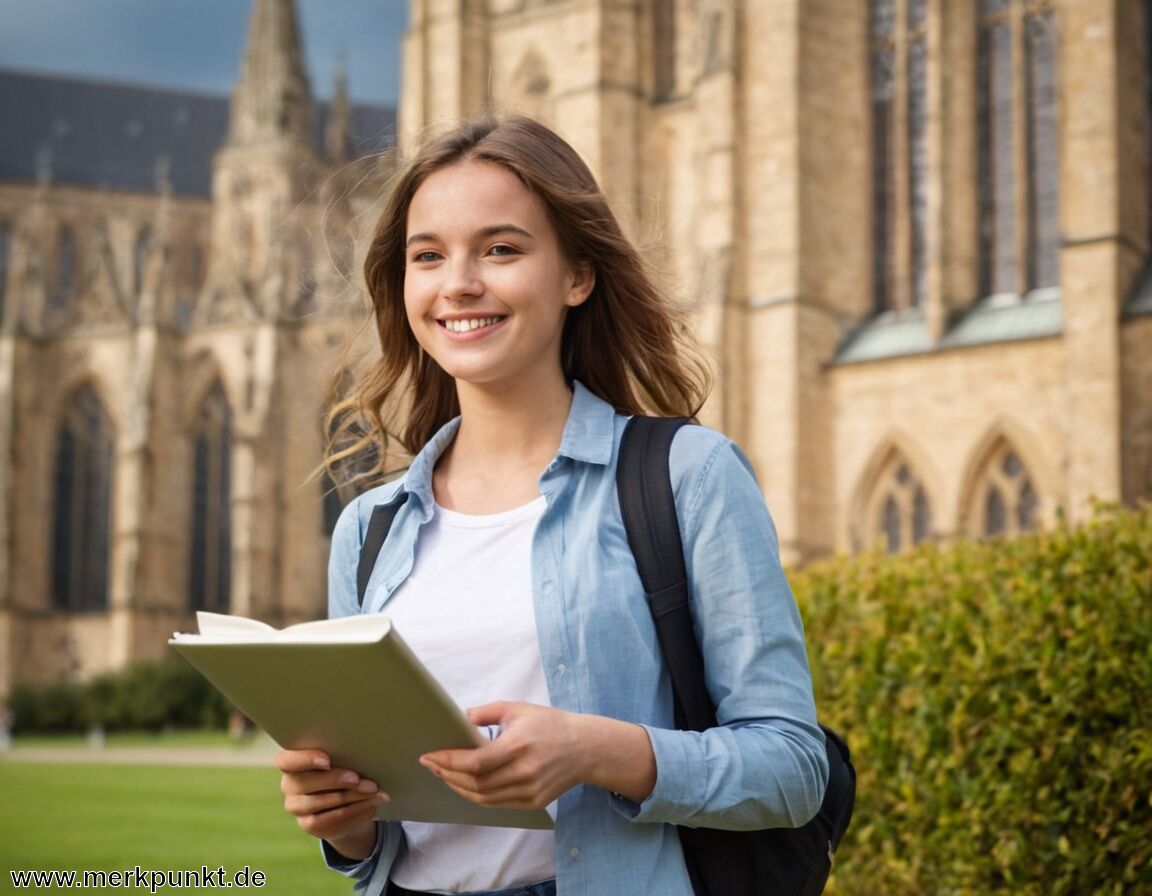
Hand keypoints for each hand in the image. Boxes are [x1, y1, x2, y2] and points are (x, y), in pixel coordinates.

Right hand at [275, 749, 387, 859]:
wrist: (344, 801)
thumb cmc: (343, 768)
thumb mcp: (342, 759)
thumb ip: (344, 756)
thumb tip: (367, 756)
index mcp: (292, 763)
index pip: (285, 760)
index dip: (304, 760)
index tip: (327, 761)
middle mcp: (289, 785)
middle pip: (306, 782)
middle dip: (335, 780)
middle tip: (357, 779)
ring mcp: (296, 807)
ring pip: (319, 803)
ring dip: (350, 797)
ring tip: (373, 792)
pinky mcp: (309, 824)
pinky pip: (330, 820)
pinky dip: (354, 812)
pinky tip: (370, 806)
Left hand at [419, 702, 655, 809]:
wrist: (585, 748)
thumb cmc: (549, 724)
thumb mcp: (518, 709)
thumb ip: (487, 712)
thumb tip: (461, 718)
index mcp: (518, 745)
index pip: (475, 762)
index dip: (448, 762)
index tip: (429, 756)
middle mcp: (523, 772)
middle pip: (475, 783)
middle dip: (448, 775)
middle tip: (431, 765)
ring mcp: (529, 790)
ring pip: (484, 798)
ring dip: (459, 788)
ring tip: (444, 775)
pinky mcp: (533, 802)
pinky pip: (497, 803)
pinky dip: (478, 796)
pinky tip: (466, 785)